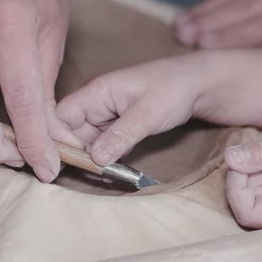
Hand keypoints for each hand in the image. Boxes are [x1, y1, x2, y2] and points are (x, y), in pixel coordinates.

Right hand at [56, 55, 211, 165]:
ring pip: (87, 140)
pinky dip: (105, 158)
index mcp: (98, 92)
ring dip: (91, 159)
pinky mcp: (119, 126)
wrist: (201, 85)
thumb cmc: (175, 89)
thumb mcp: (148, 113)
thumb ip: (121, 135)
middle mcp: (98, 103)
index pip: (63, 115)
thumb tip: (95, 159)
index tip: (70, 161)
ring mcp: (108, 115)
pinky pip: (103, 144)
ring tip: (101, 176)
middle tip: (86, 175)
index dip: (60, 138)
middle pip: (72, 131)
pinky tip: (111, 171)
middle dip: (76, 153)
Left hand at [224, 124, 261, 228]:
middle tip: (257, 152)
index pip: (247, 213)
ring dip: (247, 166)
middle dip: (241, 174)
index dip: (236, 189)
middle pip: (240, 201)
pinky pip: (247, 177)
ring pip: (241, 187)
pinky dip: (251, 162)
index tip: (243, 162)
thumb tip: (230, 158)